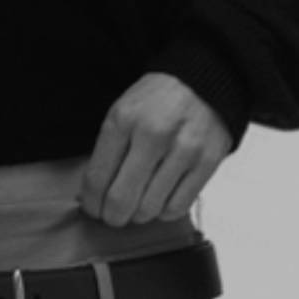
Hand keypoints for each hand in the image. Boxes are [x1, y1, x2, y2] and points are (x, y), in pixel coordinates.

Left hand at [79, 72, 231, 226]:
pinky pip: (178, 207)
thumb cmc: (156, 101)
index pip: (97, 178)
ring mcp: (183, 150)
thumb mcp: (122, 112)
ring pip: (150, 208)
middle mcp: (153, 135)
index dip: (91, 203)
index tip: (92, 208)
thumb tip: (93, 194)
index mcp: (124, 120)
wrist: (202, 81)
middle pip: (121, 199)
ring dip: (138, 216)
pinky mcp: (207, 163)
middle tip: (111, 217)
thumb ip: (106, 151)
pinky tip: (160, 201)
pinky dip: (164, 212)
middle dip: (112, 217)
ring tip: (137, 207)